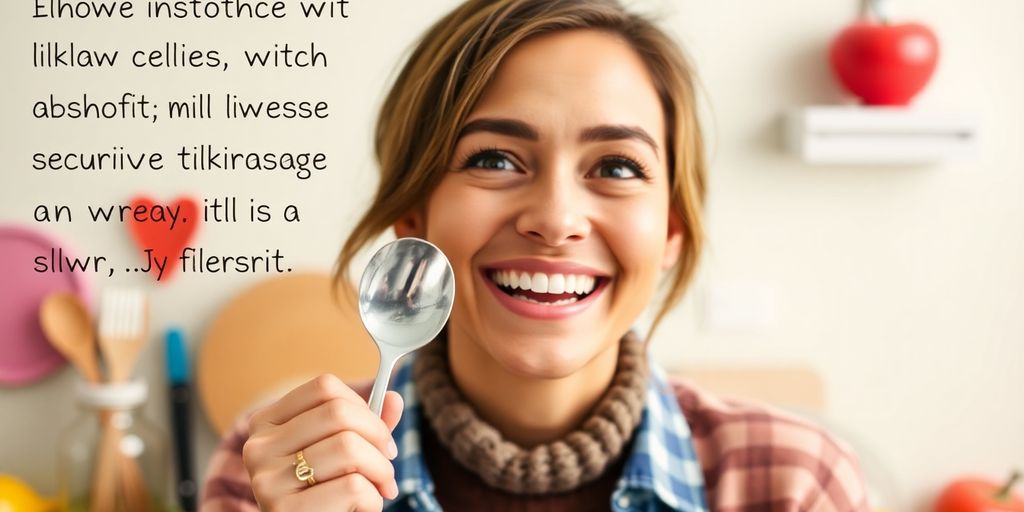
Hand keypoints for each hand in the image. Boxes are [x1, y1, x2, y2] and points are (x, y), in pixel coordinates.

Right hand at [242, 374, 403, 510]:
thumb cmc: (326, 495)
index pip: (324, 387)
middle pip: (339, 412)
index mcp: (267, 423)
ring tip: (379, 488)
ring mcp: (267, 480)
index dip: (362, 406)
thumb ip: (367, 425)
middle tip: (387, 462)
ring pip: (348, 447)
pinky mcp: (284, 510)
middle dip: (378, 437)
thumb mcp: (345, 454)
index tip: (378, 432)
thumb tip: (395, 398)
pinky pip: (353, 487)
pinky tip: (361, 509)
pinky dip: (373, 500)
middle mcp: (259, 447)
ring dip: (380, 470)